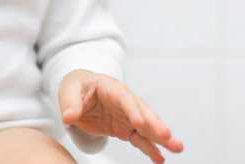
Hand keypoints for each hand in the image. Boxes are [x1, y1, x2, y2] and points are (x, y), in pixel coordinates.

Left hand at [58, 70, 182, 163]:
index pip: (124, 98)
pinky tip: (159, 158)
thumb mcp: (68, 91)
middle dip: (155, 124)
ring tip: (176, 148)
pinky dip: (150, 148)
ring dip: (161, 138)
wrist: (80, 93)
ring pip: (147, 127)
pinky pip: (140, 139)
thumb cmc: (76, 88)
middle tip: (167, 136)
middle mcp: (124, 101)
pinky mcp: (127, 129)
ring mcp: (128, 116)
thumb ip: (69, 103)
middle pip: (142, 112)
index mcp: (111, 87)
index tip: (138, 122)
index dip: (132, 109)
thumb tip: (67, 117)